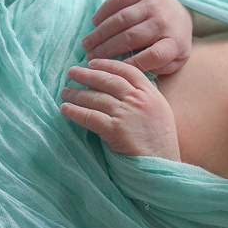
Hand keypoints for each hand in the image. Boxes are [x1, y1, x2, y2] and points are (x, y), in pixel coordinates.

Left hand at [60, 58, 180, 159]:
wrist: (162, 163)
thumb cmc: (161, 141)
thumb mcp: (160, 111)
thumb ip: (144, 98)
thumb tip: (123, 89)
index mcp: (150, 94)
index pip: (127, 71)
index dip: (107, 65)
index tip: (92, 64)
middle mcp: (138, 100)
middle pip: (108, 80)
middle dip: (87, 75)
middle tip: (71, 72)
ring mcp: (126, 113)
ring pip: (96, 98)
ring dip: (77, 94)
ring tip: (65, 92)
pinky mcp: (114, 129)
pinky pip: (90, 117)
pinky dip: (75, 112)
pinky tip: (65, 109)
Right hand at [83, 0, 192, 74]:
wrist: (182, 11)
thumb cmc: (171, 42)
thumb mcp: (174, 61)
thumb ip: (158, 69)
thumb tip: (133, 70)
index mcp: (175, 42)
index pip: (154, 56)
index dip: (132, 64)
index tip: (113, 69)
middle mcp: (166, 21)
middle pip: (132, 37)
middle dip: (106, 49)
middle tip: (89, 57)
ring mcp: (155, 3)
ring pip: (122, 19)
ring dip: (100, 33)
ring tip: (87, 44)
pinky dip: (104, 11)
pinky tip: (95, 23)